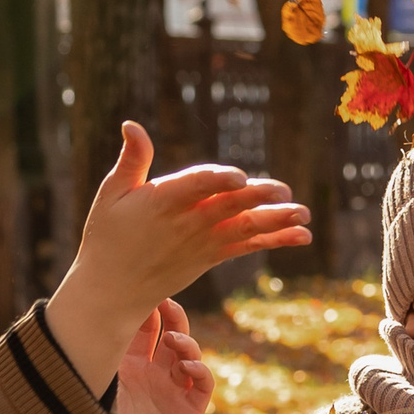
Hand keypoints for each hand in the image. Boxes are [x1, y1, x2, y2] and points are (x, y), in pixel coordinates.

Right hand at [48, 122, 311, 389]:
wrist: (113, 290)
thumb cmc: (108, 236)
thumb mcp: (111, 194)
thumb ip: (132, 160)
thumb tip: (132, 124)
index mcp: (162, 202)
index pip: (194, 187)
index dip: (217, 180)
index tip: (239, 176)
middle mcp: (187, 223)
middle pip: (227, 207)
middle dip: (258, 198)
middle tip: (285, 190)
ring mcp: (203, 243)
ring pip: (245, 228)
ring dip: (277, 221)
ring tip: (306, 214)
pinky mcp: (212, 257)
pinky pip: (248, 247)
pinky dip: (275, 240)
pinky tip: (302, 235)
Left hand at [77, 300, 213, 413]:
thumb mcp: (83, 412)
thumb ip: (79, 384)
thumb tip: (59, 349)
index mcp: (123, 368)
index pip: (136, 328)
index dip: (138, 308)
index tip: (132, 292)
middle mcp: (150, 373)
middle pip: (166, 329)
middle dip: (167, 312)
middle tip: (162, 302)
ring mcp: (172, 390)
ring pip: (186, 351)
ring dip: (184, 339)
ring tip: (174, 340)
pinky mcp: (189, 411)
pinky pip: (202, 384)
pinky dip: (200, 370)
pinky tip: (186, 369)